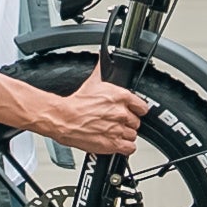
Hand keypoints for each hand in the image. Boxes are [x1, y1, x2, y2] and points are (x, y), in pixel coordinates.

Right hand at [27, 68, 148, 157]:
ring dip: (125, 135)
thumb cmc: (76, 103)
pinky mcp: (112, 144)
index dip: (137, 110)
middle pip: (137, 122)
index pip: (142, 107)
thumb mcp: (92, 82)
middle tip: (117, 122)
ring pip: (133, 135)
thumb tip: (104, 59)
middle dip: (128, 123)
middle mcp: (121, 113)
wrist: (64, 119)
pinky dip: (125, 147)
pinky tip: (118, 143)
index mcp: (121, 97)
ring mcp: (118, 129)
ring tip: (114, 132)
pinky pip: (130, 148)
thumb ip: (102, 71)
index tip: (132, 112)